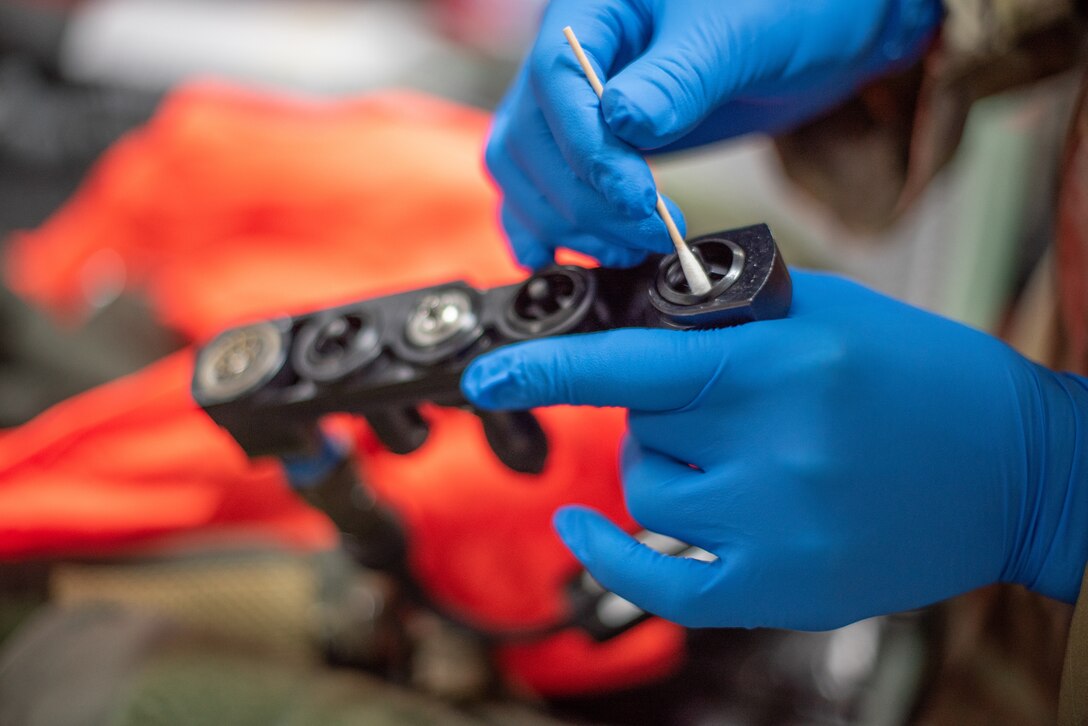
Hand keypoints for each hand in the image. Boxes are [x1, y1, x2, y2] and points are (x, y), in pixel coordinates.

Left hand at [461, 271, 1087, 629]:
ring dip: (666, 465)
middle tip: (726, 402)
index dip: (553, 370)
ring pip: (647, 490)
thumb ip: (725, 319)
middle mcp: (775, 452)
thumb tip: (635, 327)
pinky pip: (662, 582)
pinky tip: (583, 529)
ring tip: (739, 453)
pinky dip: (615, 554)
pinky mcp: (782, 588)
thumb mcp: (824, 313)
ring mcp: (776, 530)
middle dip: (663, 409)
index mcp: (782, 368)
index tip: (492, 376)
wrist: (1014, 468)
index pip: (635, 367)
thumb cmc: (922, 376)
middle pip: (641, 429)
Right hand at [487, 0, 942, 268]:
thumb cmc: (786, 8)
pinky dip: (550, 229)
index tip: (637, 196)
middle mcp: (569, 55)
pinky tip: (571, 258)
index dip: (589, 150)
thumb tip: (622, 123)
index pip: (556, 81)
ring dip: (570, 224)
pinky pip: (539, 190)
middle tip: (650, 233)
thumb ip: (680, 77)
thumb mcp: (741, 34)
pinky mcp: (591, 148)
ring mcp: (574, 106)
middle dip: (586, 198)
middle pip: (532, 138)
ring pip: (526, 173)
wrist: (813, 29)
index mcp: (595, 6)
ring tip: (632, 248)